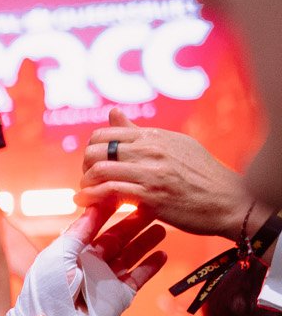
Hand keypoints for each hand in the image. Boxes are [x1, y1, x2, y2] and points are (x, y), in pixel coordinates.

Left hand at [0, 205, 166, 315]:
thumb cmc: (46, 291)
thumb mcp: (57, 257)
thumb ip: (77, 233)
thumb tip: (93, 208)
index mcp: (73, 252)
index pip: (95, 226)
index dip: (109, 211)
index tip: (124, 193)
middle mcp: (92, 263)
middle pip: (118, 237)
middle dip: (134, 222)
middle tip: (152, 206)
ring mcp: (107, 279)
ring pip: (132, 254)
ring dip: (146, 241)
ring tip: (163, 225)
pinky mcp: (120, 296)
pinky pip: (139, 277)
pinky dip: (151, 266)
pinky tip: (163, 254)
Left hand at [78, 111, 260, 237]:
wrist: (230, 202)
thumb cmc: (202, 176)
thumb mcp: (174, 145)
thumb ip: (139, 133)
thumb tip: (113, 112)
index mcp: (155, 136)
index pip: (104, 134)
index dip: (92, 150)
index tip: (95, 164)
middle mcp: (151, 150)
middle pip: (96, 150)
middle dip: (85, 166)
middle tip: (89, 179)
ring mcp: (151, 172)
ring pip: (99, 170)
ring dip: (86, 184)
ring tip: (87, 192)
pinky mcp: (151, 195)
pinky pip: (109, 191)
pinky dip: (91, 198)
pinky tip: (86, 203)